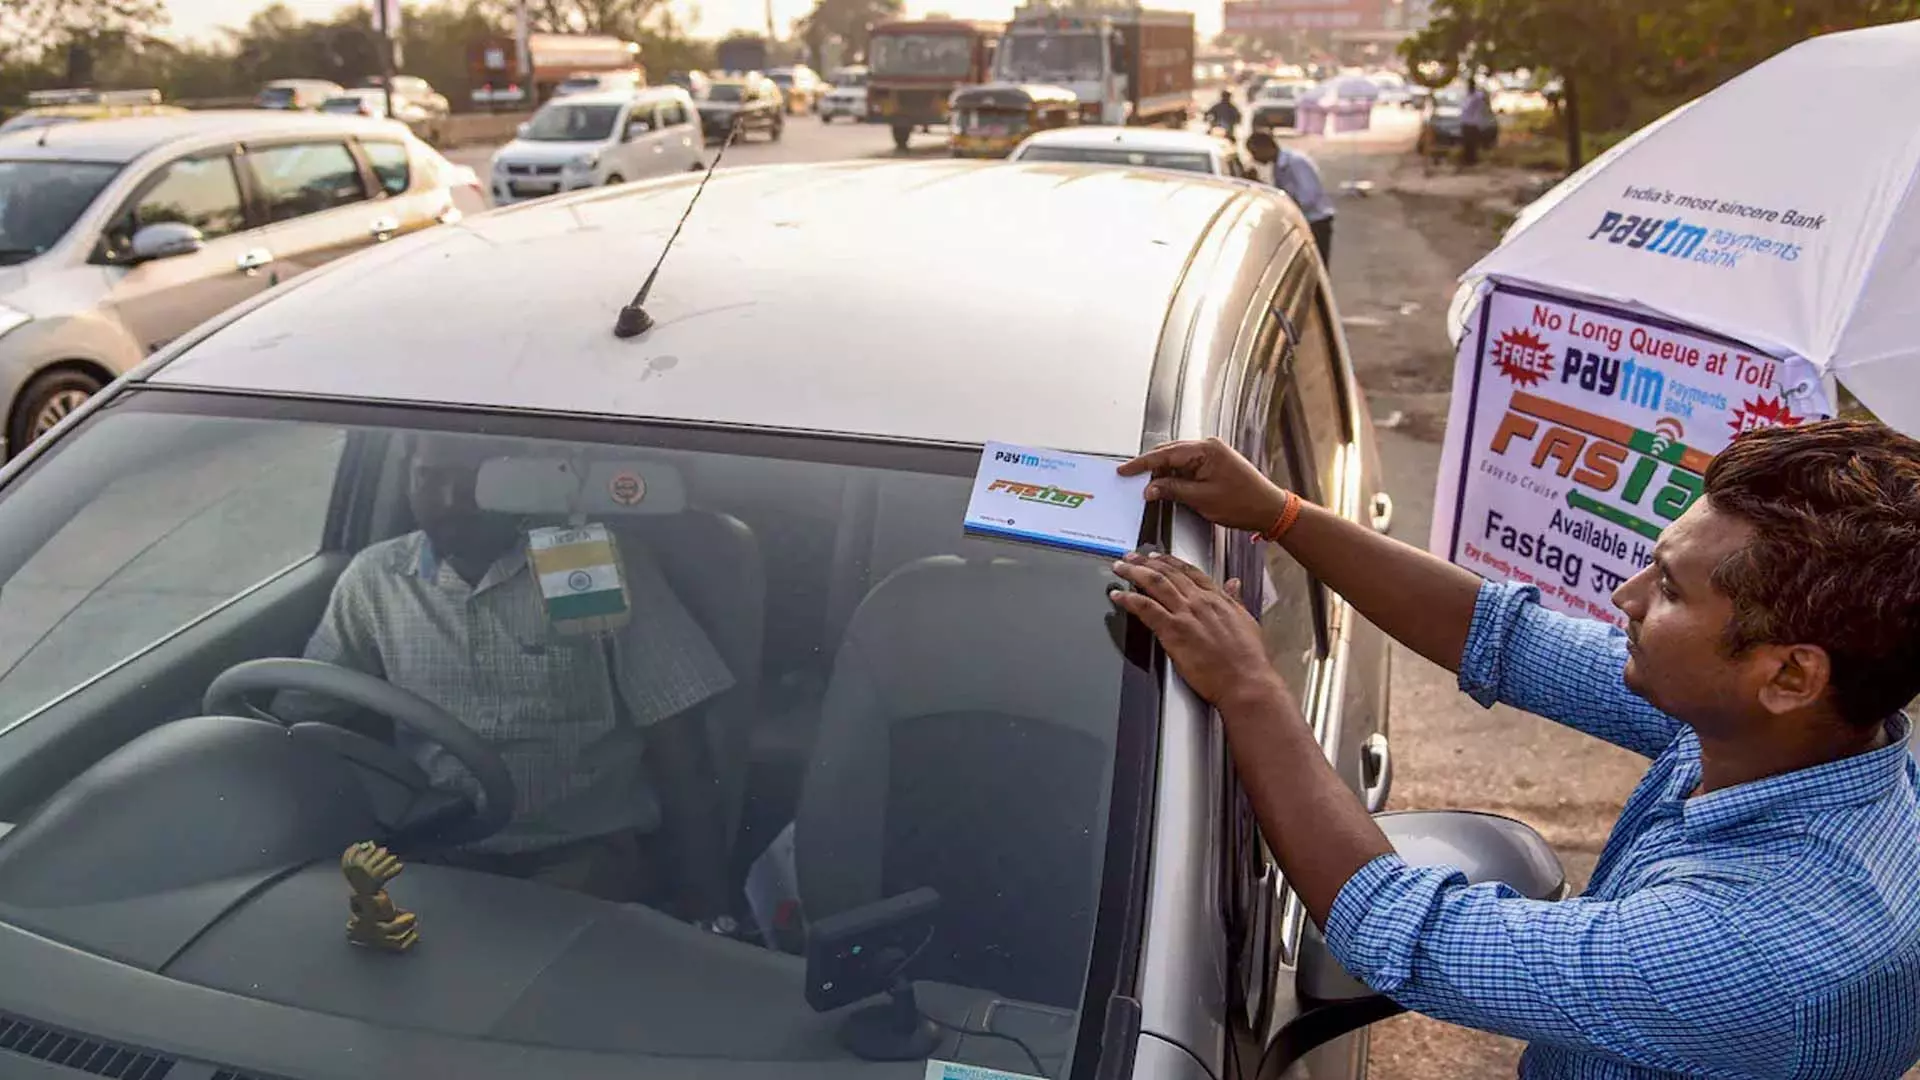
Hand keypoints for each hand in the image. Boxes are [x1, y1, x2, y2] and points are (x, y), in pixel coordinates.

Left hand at [1110, 551, 1285, 707]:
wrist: (1245, 680)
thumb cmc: (1248, 659)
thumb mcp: (1246, 621)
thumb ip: (1235, 600)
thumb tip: (1234, 583)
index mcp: (1217, 598)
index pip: (1189, 571)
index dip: (1170, 561)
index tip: (1157, 556)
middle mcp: (1199, 601)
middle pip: (1168, 573)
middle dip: (1146, 561)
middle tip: (1131, 556)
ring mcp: (1185, 614)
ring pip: (1154, 583)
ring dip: (1134, 572)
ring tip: (1120, 567)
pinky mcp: (1173, 631)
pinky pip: (1145, 608)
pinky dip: (1129, 599)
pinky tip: (1118, 595)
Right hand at [1117, 437, 1288, 533]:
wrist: (1269, 508)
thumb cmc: (1243, 503)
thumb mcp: (1201, 499)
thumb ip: (1172, 490)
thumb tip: (1150, 489)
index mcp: (1205, 450)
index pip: (1164, 454)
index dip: (1141, 464)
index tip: (1124, 471)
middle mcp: (1208, 446)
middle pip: (1169, 453)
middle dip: (1150, 468)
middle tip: (1132, 481)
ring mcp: (1212, 453)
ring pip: (1177, 460)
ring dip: (1163, 473)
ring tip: (1149, 488)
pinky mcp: (1214, 462)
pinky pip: (1188, 465)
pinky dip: (1176, 476)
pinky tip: (1168, 487)